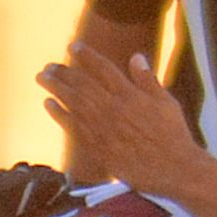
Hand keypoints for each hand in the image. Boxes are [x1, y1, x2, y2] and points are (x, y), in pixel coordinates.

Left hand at [38, 44, 206, 195]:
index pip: (103, 69)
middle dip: (63, 72)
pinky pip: (72, 127)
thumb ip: (148, 80)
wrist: (172, 169)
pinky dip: (59, 114)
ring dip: (56, 88)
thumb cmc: (173, 135)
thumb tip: (136, 57)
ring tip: (42, 78)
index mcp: (130, 94)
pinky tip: (48, 104)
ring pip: (73, 103)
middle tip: (49, 66)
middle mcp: (112, 108)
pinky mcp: (97, 147)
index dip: (86, 56)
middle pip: (82, 84)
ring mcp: (102, 128)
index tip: (73, 47)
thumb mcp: (166, 102)